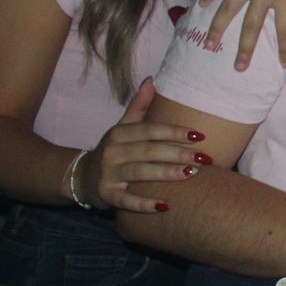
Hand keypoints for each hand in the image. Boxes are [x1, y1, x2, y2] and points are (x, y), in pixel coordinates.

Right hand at [83, 78, 206, 212]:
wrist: (81, 177)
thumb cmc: (114, 150)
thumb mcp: (123, 127)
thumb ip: (139, 106)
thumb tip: (152, 79)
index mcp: (120, 133)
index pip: (150, 130)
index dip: (175, 132)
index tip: (200, 135)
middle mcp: (112, 152)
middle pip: (149, 151)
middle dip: (178, 153)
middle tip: (204, 158)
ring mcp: (108, 174)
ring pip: (140, 173)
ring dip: (166, 174)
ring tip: (191, 174)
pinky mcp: (106, 195)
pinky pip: (127, 200)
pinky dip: (145, 204)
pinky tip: (165, 205)